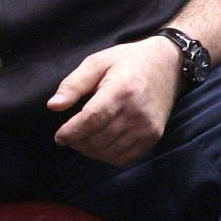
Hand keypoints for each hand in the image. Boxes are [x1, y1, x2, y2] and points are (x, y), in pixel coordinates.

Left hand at [47, 37, 182, 164]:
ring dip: (90, 151)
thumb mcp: (97, 62)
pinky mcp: (154, 137)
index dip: (71, 132)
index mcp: (121, 90)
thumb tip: (53, 106)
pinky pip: (125, 158)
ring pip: (109, 152)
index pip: (91, 119)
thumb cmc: (127, 61)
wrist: (167, 66)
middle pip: (98, 139)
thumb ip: (73, 84)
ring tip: (82, 140)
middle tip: (69, 136)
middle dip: (77, 142)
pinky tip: (100, 145)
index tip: (59, 136)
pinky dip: (107, 156)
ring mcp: (148, 127)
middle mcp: (137, 112)